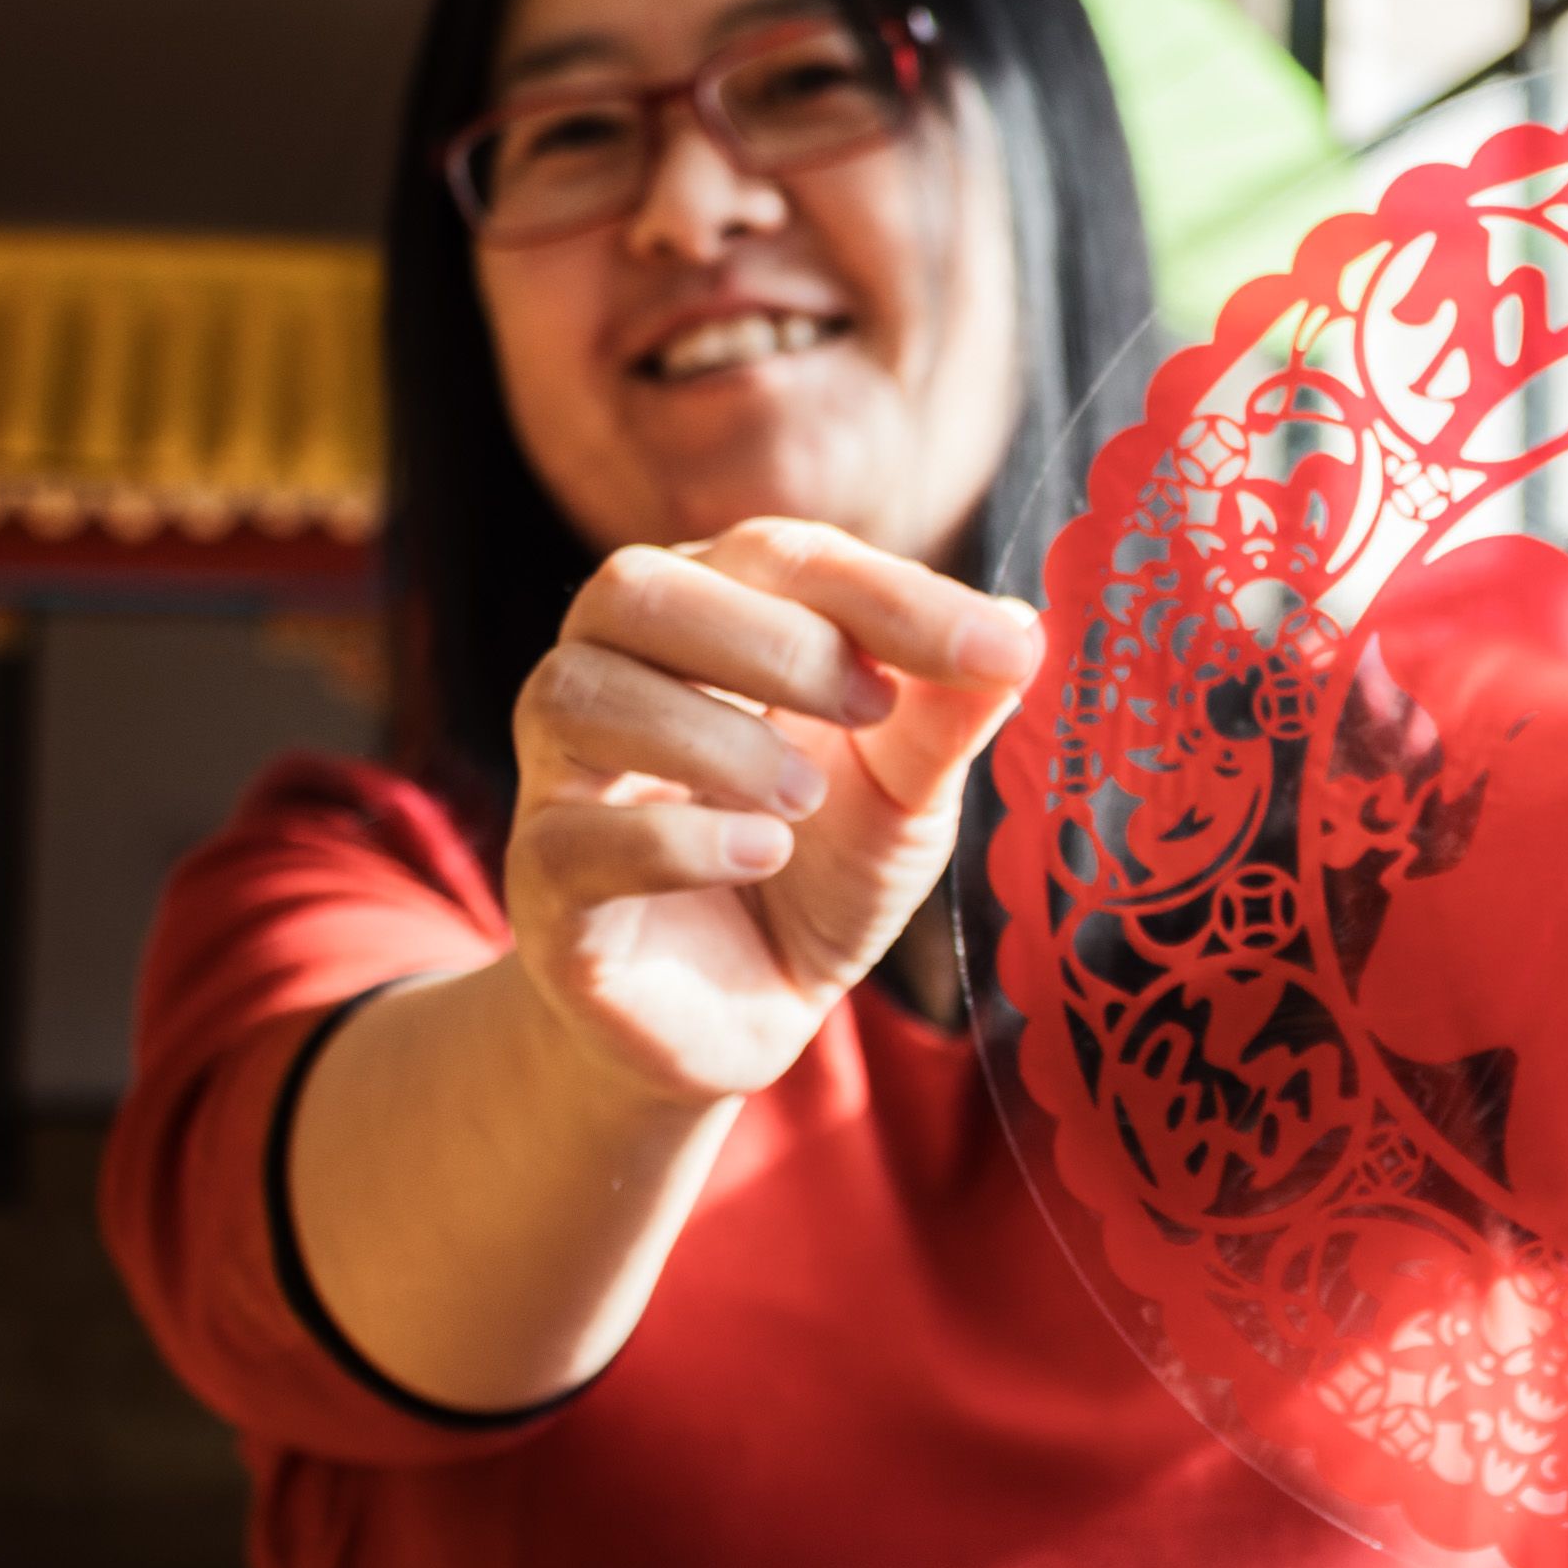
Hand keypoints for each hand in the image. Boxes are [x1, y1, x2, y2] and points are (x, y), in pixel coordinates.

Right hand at [503, 517, 1040, 1105]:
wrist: (748, 1010)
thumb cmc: (820, 867)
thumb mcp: (906, 793)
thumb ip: (949, 717)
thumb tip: (1023, 629)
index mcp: (707, 616)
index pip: (776, 557)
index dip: (888, 594)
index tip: (996, 651)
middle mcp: (613, 670)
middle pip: (639, 590)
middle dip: (773, 641)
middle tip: (874, 709)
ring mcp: (563, 776)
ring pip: (582, 695)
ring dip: (714, 739)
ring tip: (805, 799)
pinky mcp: (543, 885)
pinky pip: (571, 837)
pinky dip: (675, 841)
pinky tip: (761, 854)